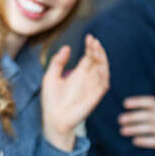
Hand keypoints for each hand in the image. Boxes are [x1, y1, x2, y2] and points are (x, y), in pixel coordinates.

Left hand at [41, 34, 109, 150]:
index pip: (88, 57)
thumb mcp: (50, 76)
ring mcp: (92, 87)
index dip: (90, 47)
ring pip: (103, 70)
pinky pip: (104, 84)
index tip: (89, 37)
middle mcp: (87, 79)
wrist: (54, 118)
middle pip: (97, 61)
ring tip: (97, 49)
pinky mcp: (95, 96)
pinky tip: (100, 66)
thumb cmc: (52, 100)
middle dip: (97, 50)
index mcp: (78, 73)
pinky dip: (104, 75)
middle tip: (94, 41)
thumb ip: (58, 62)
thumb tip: (67, 47)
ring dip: (102, 59)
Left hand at [119, 95, 154, 155]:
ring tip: (122, 131)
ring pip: (150, 128)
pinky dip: (143, 141)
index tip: (124, 104)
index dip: (137, 101)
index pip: (151, 102)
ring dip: (134, 129)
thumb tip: (126, 113)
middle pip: (148, 115)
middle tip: (119, 120)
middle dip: (132, 117)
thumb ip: (149, 114)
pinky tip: (134, 141)